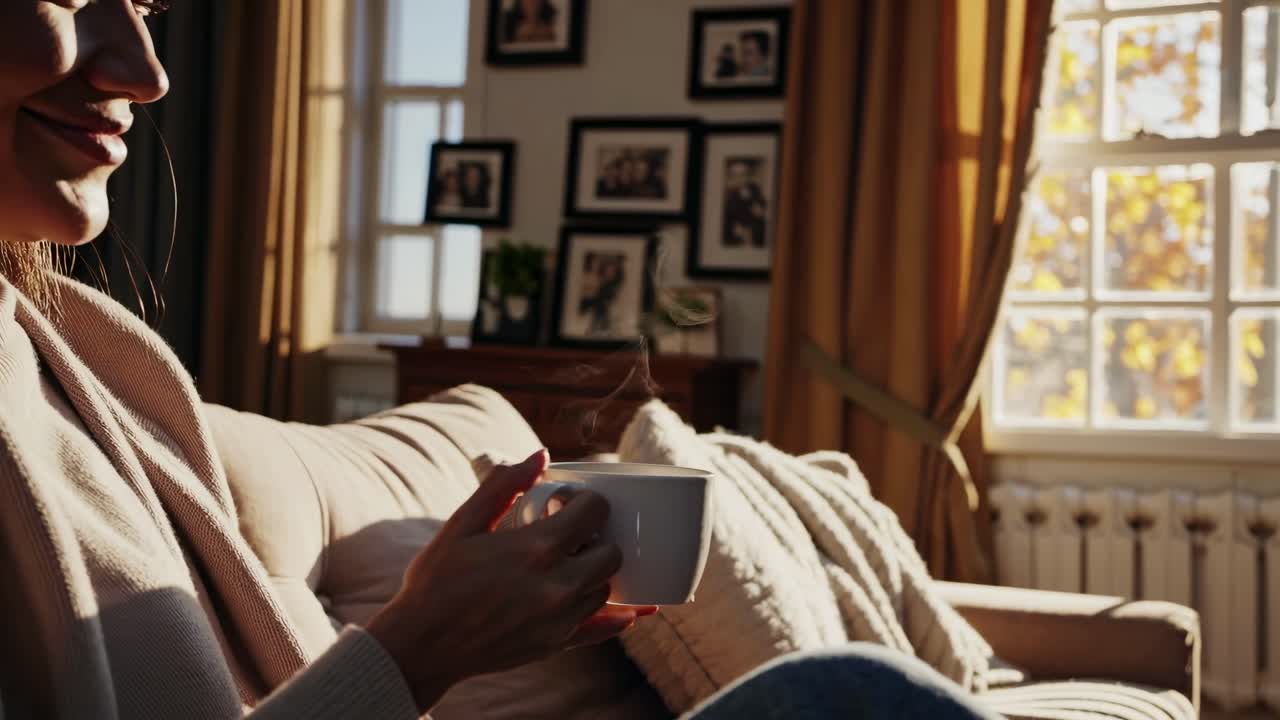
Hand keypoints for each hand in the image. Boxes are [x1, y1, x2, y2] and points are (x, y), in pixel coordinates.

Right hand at [366, 450, 655, 711]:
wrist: (421, 644)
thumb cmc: (436, 580)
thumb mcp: (462, 524)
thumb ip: (502, 485)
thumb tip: (541, 454)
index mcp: (535, 548)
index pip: (595, 512)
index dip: (587, 503)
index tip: (571, 504)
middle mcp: (556, 586)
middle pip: (611, 552)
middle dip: (598, 537)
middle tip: (573, 535)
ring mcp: (559, 620)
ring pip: (606, 588)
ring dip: (597, 572)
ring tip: (572, 563)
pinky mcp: (556, 645)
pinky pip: (603, 630)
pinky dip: (618, 619)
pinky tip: (633, 611)